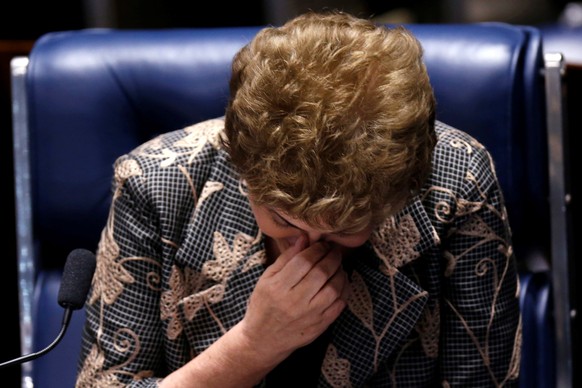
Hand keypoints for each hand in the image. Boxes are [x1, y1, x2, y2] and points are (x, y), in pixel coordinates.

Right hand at [240, 236, 349, 362]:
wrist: (264, 338)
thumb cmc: (264, 304)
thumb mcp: (267, 278)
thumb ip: (286, 258)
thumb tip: (304, 238)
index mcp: (278, 287)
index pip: (304, 262)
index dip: (317, 249)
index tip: (322, 244)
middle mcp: (294, 301)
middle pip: (321, 273)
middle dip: (332, 257)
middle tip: (333, 251)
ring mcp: (310, 315)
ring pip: (334, 289)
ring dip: (340, 273)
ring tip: (337, 266)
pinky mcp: (320, 325)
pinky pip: (339, 305)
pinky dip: (344, 290)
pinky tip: (341, 282)